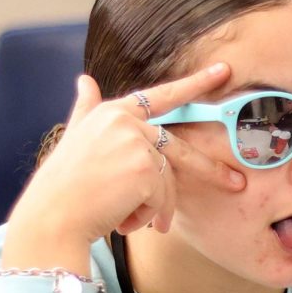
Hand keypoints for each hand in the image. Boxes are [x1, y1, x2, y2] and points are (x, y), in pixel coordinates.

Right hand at [2, 63, 246, 273]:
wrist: (53, 215)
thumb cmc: (65, 184)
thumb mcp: (77, 138)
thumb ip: (87, 109)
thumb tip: (86, 79)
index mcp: (113, 112)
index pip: (162, 95)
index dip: (194, 83)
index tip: (224, 71)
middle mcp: (126, 121)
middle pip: (180, 148)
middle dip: (212, 170)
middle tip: (238, 184)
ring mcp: (136, 143)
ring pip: (168, 181)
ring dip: (155, 208)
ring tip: (128, 220)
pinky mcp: (143, 169)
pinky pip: (163, 199)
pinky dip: (148, 216)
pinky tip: (124, 221)